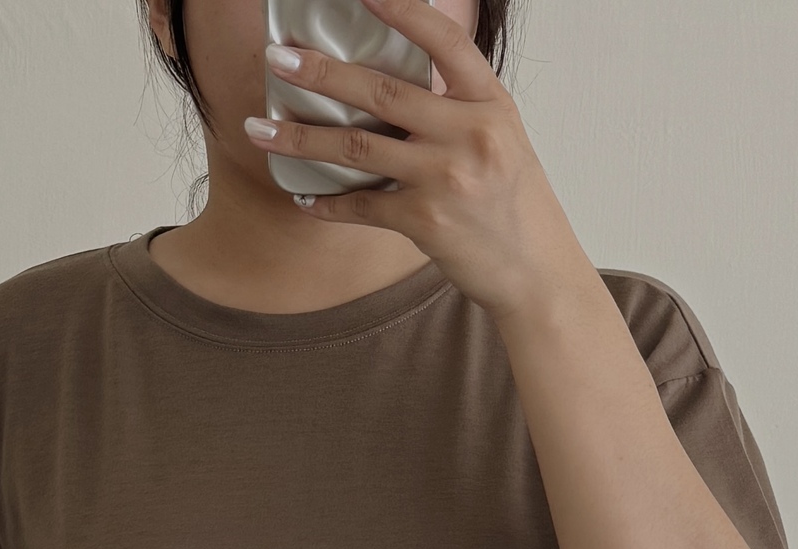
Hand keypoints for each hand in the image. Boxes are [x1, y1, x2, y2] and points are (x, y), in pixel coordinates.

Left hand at [249, 0, 590, 321]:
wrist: (537, 272)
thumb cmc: (515, 203)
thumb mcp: (500, 137)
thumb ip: (457, 107)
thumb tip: (398, 86)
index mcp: (489, 103)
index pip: (443, 41)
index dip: (402, 10)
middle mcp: (469, 134)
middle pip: (381, 93)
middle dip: (321, 74)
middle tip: (278, 60)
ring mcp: (446, 178)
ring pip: (358, 149)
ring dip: (302, 139)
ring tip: (261, 130)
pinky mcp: (427, 221)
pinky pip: (362, 206)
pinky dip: (328, 204)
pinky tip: (304, 198)